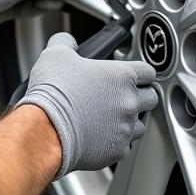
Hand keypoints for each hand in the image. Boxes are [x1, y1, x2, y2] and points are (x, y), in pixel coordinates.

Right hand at [18, 32, 158, 178]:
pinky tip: (101, 137)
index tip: (133, 77)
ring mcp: (125, 128)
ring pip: (141, 125)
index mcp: (121, 76)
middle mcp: (129, 102)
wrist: (44, 130)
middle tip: (121, 97)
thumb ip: (66, 43)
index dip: (140, 73)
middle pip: (151, 98)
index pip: (148, 72)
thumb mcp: (55, 55)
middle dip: (139, 97)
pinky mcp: (117, 151)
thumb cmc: (53, 94)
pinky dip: (115, 142)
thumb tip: (67, 42)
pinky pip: (125, 146)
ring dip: (130, 121)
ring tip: (110, 119)